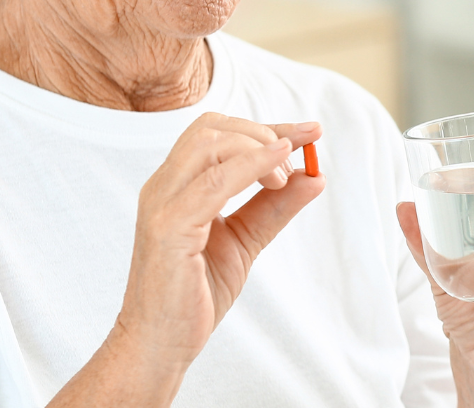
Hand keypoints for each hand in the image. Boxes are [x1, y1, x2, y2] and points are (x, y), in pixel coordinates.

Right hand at [51, 113, 323, 406]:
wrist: (159, 346)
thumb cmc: (192, 296)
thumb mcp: (244, 241)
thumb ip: (274, 207)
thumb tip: (314, 176)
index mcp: (176, 186)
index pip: (218, 134)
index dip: (266, 128)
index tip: (309, 132)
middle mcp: (163, 187)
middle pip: (211, 128)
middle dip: (262, 131)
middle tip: (297, 155)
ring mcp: (162, 205)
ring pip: (208, 144)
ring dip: (257, 148)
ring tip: (285, 175)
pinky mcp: (169, 229)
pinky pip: (213, 184)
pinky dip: (250, 168)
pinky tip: (278, 173)